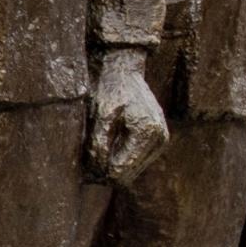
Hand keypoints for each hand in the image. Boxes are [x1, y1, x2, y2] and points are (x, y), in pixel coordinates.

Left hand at [85, 46, 168, 185]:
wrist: (126, 71)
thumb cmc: (110, 88)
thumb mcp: (100, 114)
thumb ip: (99, 143)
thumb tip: (98, 170)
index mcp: (146, 131)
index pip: (122, 169)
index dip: (100, 174)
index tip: (83, 171)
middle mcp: (160, 138)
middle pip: (130, 175)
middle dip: (107, 173)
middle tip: (86, 167)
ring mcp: (162, 139)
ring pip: (135, 171)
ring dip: (115, 167)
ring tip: (95, 158)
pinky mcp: (160, 139)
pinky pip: (139, 161)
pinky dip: (123, 160)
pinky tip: (109, 150)